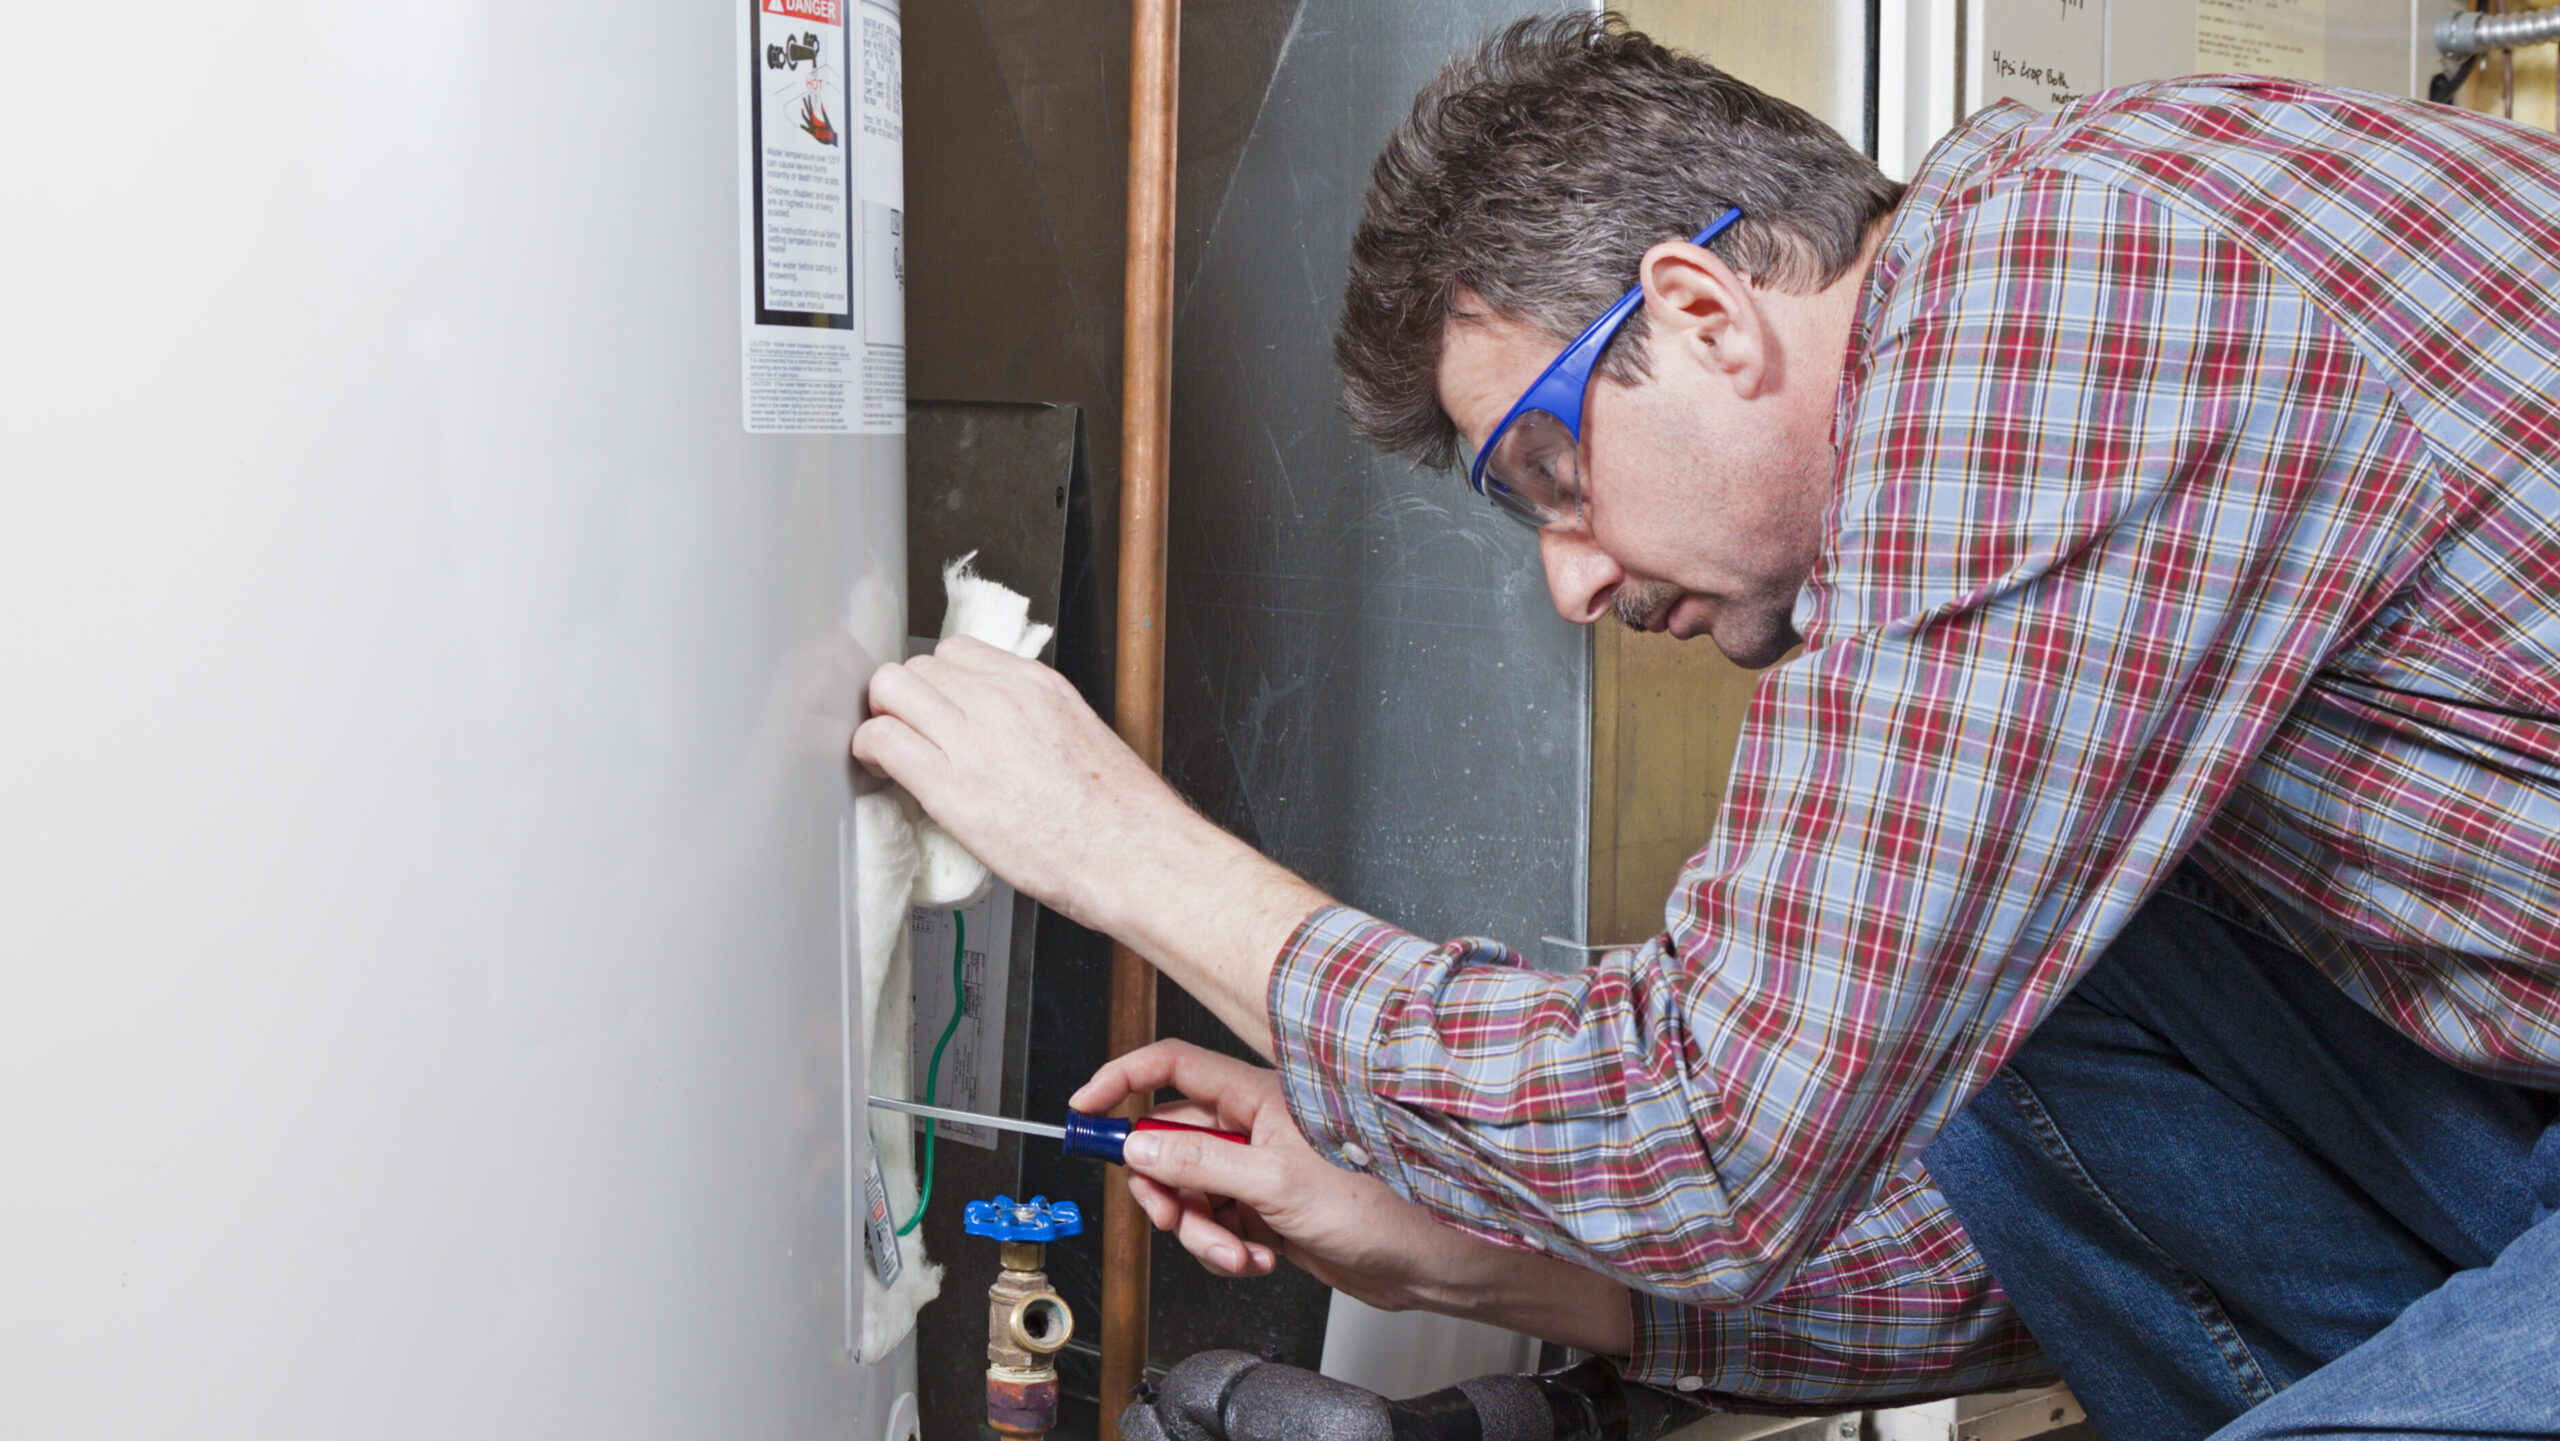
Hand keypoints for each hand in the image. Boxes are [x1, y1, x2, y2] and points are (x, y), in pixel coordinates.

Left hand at [851, 637, 1189, 923]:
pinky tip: (881, 770)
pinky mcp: (950, 785)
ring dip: (883, 716)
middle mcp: (1002, 699)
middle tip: (910, 731)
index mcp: (1037, 685)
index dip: (938, 682)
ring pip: (891, 689)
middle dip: (906, 698)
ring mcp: (973, 738)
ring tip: (893, 750)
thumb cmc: (1118, 815)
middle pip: (918, 666)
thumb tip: (1003, 730)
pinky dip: (870, 750)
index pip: (957, 651)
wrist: (1133, 855)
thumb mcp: (1082, 735)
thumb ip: (1035, 719)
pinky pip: (883, 739)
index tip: (937, 707)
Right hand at [1073, 1040, 1633, 1354]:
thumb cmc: (1382, 1201)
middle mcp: (1255, 1126)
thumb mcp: (1272, 1180)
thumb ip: (1198, 1160)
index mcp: (1256, 1095)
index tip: (1084, 1109)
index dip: (1121, 1081)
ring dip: (1201, 1230)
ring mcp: (1259, 1169)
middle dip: (1164, 1187)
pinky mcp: (1267, 1210)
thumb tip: (1140, 1143)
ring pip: (1190, 1192)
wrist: (1427, 1258)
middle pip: (1168, 1140)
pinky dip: (1224, 1247)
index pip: (1170, 1068)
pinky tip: (1257, 1256)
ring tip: (1239, 1247)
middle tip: (1174, 1216)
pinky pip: (1216, 1225)